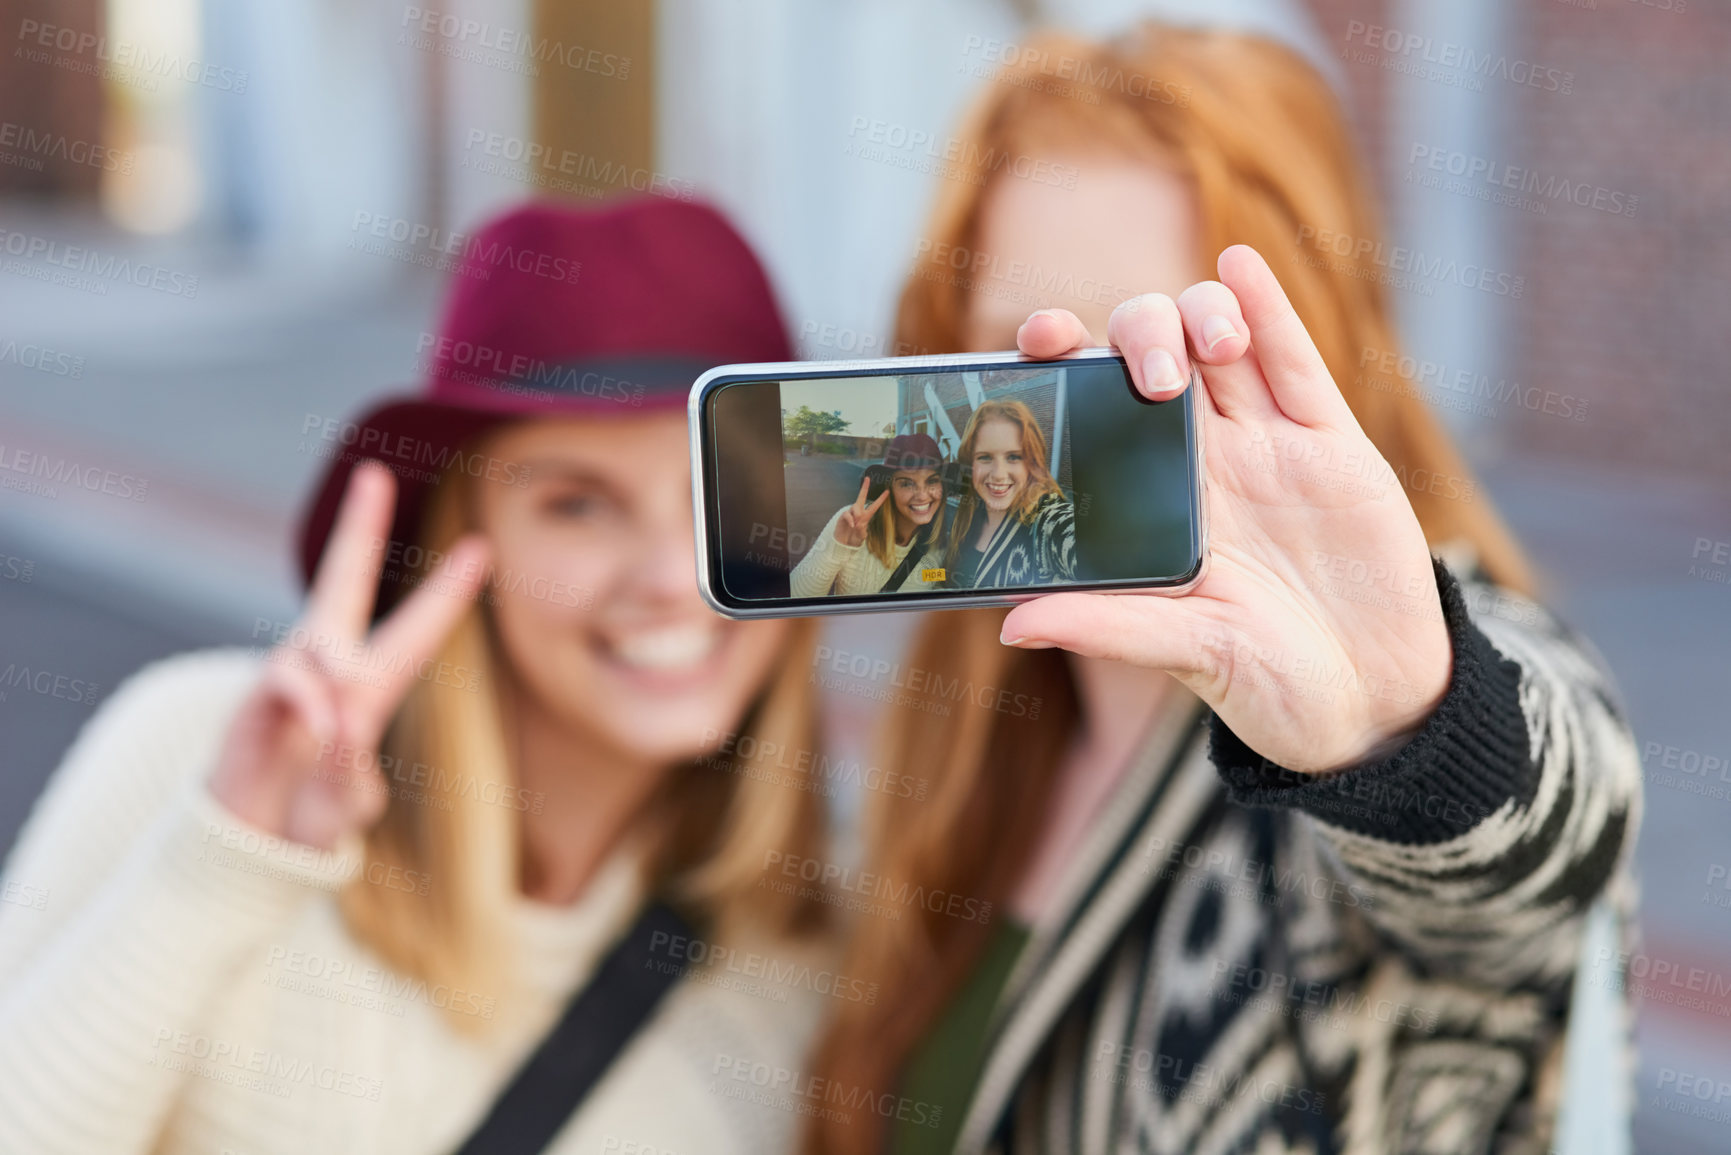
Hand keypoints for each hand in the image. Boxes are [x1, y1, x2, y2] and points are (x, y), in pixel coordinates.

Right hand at [209, 462, 489, 847]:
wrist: (253, 840)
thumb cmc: (314, 810)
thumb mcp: (351, 799)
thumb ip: (353, 768)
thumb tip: (344, 723)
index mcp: (372, 682)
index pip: (416, 629)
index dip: (447, 589)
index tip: (483, 546)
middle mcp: (329, 663)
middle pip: (341, 579)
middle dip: (357, 526)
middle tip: (372, 473)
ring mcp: (290, 675)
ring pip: (320, 639)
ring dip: (338, 681)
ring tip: (344, 729)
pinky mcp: (254, 698)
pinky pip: (288, 680)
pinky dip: (311, 701)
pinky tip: (326, 729)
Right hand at [833, 475, 888, 547]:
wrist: (843, 543)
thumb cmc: (853, 538)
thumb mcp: (861, 537)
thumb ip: (862, 531)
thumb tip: (858, 524)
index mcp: (866, 516)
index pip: (874, 506)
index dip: (881, 499)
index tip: (887, 492)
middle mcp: (858, 512)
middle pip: (861, 497)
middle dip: (864, 487)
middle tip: (867, 479)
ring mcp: (850, 513)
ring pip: (855, 506)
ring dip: (857, 514)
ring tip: (856, 524)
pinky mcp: (843, 516)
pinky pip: (847, 514)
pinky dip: (850, 519)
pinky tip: (852, 525)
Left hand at [1002, 246, 1451, 773]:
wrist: (1371, 699)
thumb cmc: (1267, 682)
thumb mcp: (1186, 652)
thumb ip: (1106, 628)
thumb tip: (1014, 624)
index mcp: (1154, 501)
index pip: (1096, 409)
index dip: (1067, 362)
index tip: (1040, 339)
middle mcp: (1203, 461)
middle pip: (1156, 356)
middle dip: (1142, 334)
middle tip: (1154, 377)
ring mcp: (1268, 446)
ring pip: (1223, 344)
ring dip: (1206, 317)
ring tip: (1215, 346)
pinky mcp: (1333, 445)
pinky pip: (1296, 364)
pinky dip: (1269, 310)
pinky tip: (1240, 264)